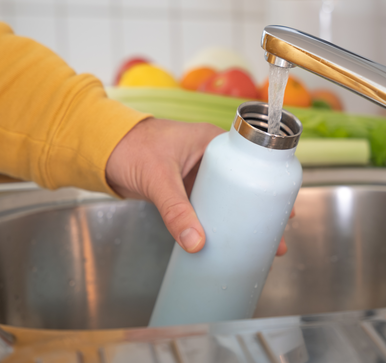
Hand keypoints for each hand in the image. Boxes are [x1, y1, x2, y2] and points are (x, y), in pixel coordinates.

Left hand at [105, 118, 288, 254]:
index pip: (252, 161)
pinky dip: (220, 222)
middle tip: (277, 235)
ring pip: (228, 199)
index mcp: (213, 142)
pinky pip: (210, 207)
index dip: (270, 185)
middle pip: (245, 185)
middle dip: (261, 211)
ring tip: (260, 244)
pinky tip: (229, 240)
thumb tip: (195, 242)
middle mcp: (211, 157)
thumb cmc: (130, 146)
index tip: (284, 209)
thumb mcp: (158, 178)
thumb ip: (175, 210)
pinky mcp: (186, 190)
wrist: (102, 151)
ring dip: (242, 219)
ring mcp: (199, 175)